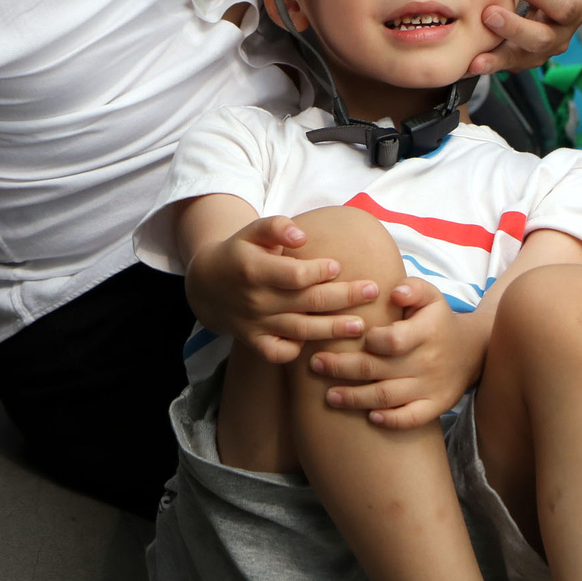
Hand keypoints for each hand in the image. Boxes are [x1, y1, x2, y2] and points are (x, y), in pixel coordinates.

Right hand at [185, 216, 381, 364]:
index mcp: (254, 270)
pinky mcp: (254, 342)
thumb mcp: (252, 230)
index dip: (320, 272)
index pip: (296, 275)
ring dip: (334, 329)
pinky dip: (298, 350)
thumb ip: (277, 227)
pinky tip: (319, 343)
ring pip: (301, 330)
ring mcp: (255, 324)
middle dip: (345, 297)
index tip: (338, 265)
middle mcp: (256, 300)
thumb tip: (303, 236)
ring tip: (362, 325)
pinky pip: (279, 353)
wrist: (208, 284)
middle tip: (373, 290)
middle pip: (308, 302)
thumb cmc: (241, 251)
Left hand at [309, 279, 484, 428]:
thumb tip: (394, 291)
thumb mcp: (431, 296)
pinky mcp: (435, 406)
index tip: (348, 334)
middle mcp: (428, 361)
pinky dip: (390, 421)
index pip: (392, 341)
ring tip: (330, 396)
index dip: (369, 341)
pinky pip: (411, 418)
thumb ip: (412, 288)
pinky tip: (369, 418)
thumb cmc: (438, 320)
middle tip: (316, 364)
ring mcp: (431, 387)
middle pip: (379, 370)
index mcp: (426, 332)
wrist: (472, 351)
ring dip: (355, 398)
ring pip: (387, 397)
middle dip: (342, 368)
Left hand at [469, 0, 581, 75]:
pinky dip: (488, 68)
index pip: (563, 5)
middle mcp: (558, 34)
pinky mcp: (519, 61)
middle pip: (543, 38)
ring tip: (477, 54)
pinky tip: (469, 65)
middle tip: (490, 14)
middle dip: (517, 27)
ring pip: (523, 58)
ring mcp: (539, 52)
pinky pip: (505, 68)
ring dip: (500, 56)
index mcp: (570, 6)